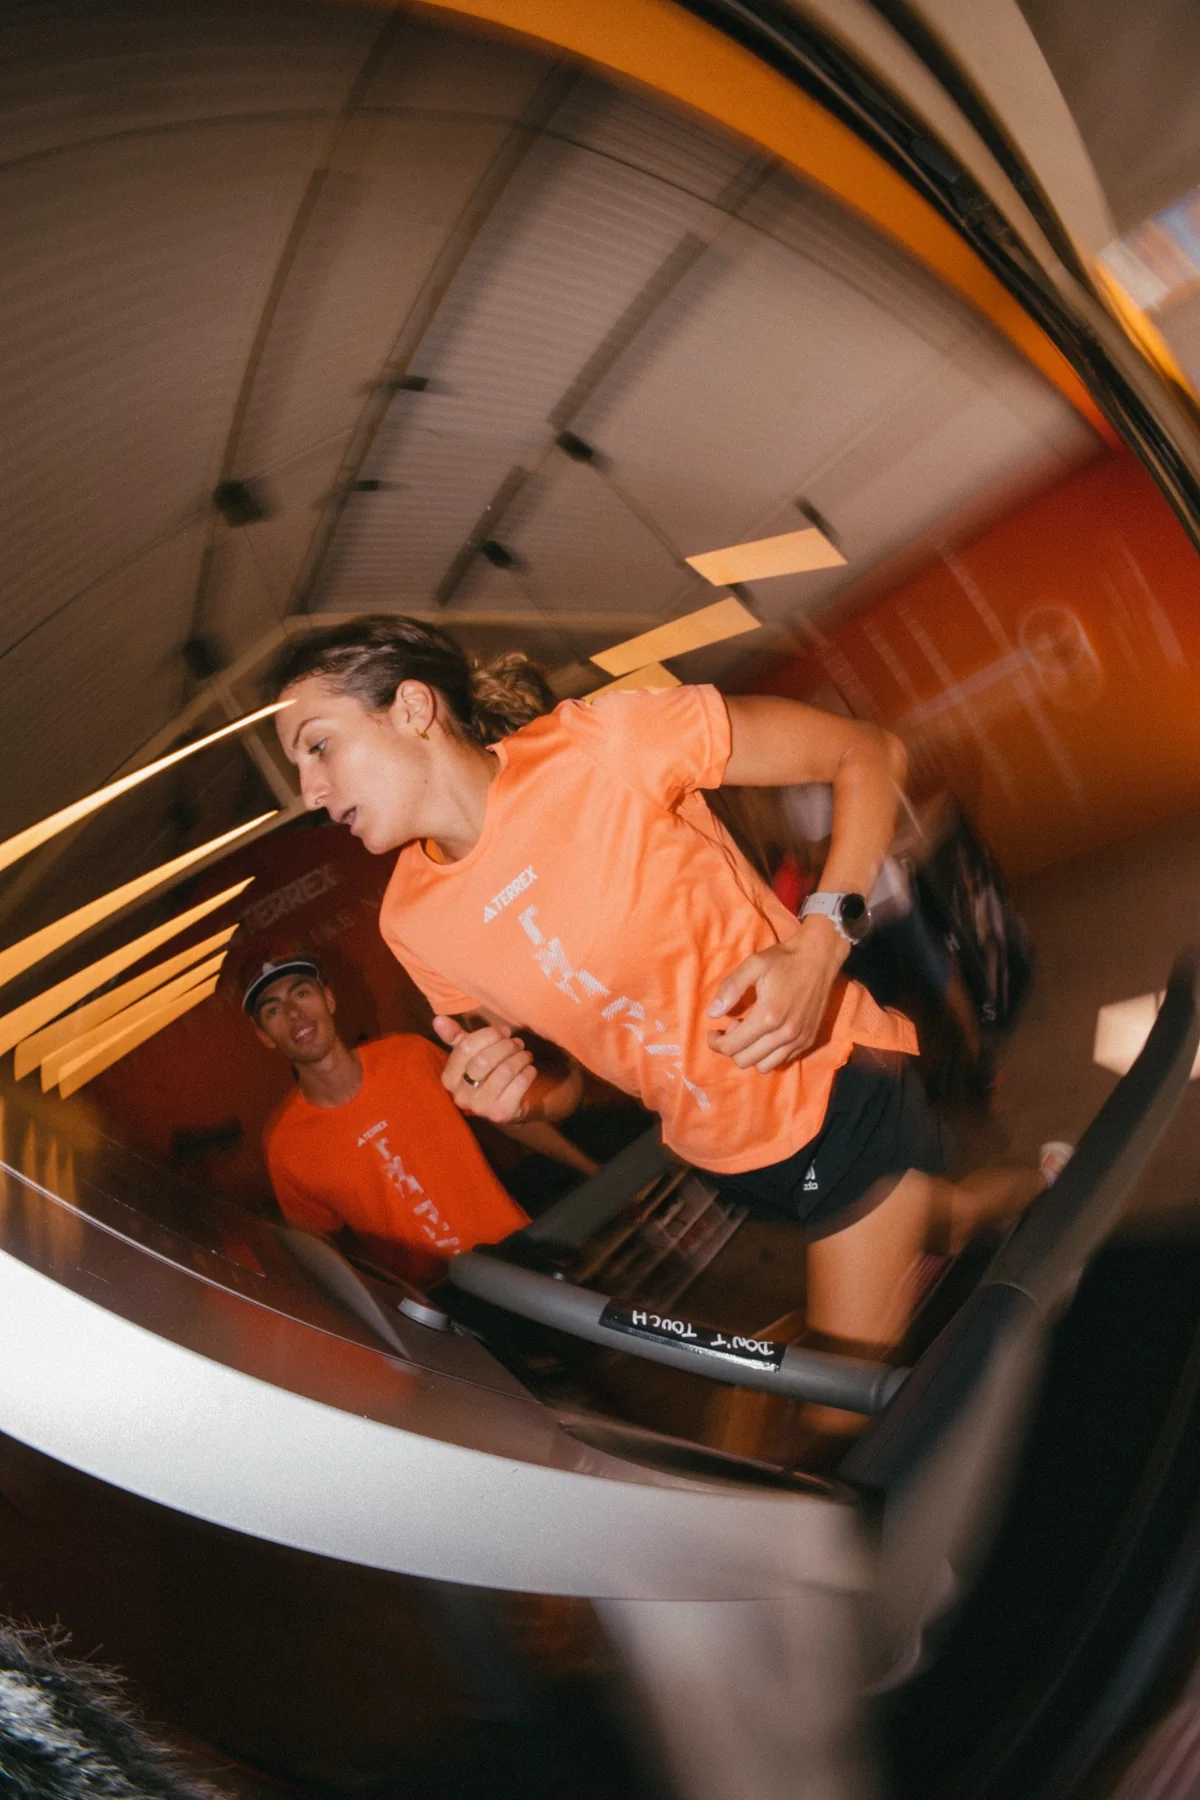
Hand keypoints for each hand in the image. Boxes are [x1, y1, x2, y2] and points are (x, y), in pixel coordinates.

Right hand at [433, 1016, 535, 1121]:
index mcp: (449, 1079)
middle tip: (517, 1043)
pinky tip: (529, 1069)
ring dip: (520, 1057)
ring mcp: (481, 1108)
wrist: (506, 1105)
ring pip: (504, 1071)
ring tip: (525, 1054)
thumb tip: (438, 1019)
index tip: (503, 1031)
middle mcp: (461, 1096)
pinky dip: (528, 1072)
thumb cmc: (485, 1073)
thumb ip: (454, 1037)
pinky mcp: (501, 1114)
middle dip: (505, 1046)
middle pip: (484, 1061)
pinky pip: (519, 1084)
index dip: (488, 1034)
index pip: (465, 1048)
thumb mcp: (469, 1055)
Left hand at [706, 915, 848, 1071]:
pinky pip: (782, 1061)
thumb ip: (730, 988)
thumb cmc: (784, 959)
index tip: (713, 1032)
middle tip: (733, 1025)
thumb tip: (712, 1013)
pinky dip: (768, 1054)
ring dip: (750, 1053)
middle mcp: (785, 1034)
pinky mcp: (808, 1041)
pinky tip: (767, 1034)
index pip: (732, 1047)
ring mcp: (799, 1040)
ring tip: (751, 1031)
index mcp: (768, 1016)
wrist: (819, 958)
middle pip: (745, 1061)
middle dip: (731, 1047)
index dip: (716, 1043)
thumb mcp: (753, 965)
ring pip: (764, 1066)